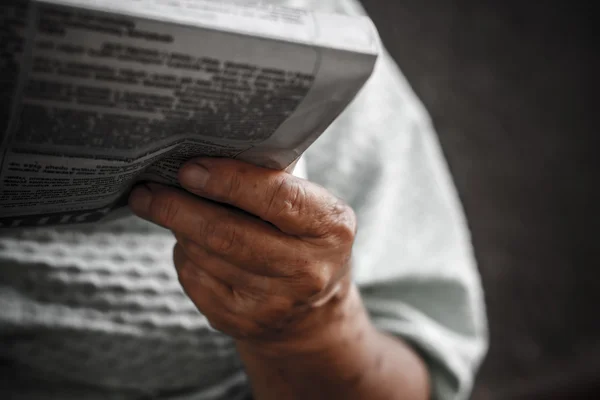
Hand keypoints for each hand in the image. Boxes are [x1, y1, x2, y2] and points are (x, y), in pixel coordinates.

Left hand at [129, 158, 356, 350]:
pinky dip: (186, 256)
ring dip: (179, 229)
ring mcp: (275, 303)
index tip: (188, 169)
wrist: (311, 309)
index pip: (277, 198)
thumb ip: (270, 179)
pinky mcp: (243, 322)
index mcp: (331, 227)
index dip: (229, 182)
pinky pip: (195, 279)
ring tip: (166, 208)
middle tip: (147, 191)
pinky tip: (193, 245)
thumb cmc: (302, 239)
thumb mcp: (307, 205)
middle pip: (228, 235)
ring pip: (205, 256)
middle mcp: (309, 269)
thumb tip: (204, 153)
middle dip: (178, 209)